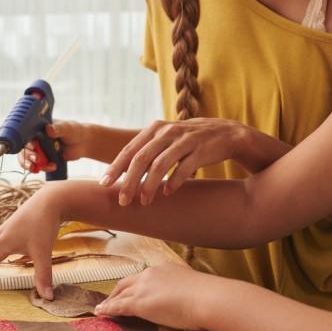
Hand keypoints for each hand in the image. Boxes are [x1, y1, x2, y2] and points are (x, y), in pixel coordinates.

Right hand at [18, 120, 89, 171]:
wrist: (83, 143)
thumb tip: (49, 129)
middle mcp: (35, 139)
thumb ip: (59, 128)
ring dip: (31, 164)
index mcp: (38, 129)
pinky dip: (41, 168)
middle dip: (28, 156)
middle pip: (25, 149)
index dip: (27, 142)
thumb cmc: (74, 131)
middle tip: (36, 159)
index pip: (26, 135)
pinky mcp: (44, 159)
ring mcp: (39, 150)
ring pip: (27, 159)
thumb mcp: (67, 128)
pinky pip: (37, 166)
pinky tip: (52, 167)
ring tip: (38, 168)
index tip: (34, 146)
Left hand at [94, 264, 215, 330]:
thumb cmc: (207, 295)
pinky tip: (101, 313)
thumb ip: (182, 287)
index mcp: (163, 268)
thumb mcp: (192, 284)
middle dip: (116, 292)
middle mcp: (150, 274)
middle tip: (110, 300)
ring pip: (120, 294)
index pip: (143, 276)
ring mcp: (143, 288)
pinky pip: (118, 306)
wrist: (207, 298)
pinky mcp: (139, 303)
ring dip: (109, 301)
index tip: (130, 291)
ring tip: (102, 308)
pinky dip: (108, 309)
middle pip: (126, 282)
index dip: (134, 285)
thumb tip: (185, 296)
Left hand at [100, 118, 245, 205]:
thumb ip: (147, 151)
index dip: (116, 167)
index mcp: (155, 128)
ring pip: (160, 165)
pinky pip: (184, 168)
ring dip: (150, 186)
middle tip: (123, 201)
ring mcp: (185, 140)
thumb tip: (122, 173)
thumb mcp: (167, 139)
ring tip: (145, 202)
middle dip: (130, 181)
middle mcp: (168, 131)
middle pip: (142, 158)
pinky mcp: (201, 150)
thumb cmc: (190, 141)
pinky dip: (174, 182)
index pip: (130, 149)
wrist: (226, 133)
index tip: (104, 185)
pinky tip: (167, 193)